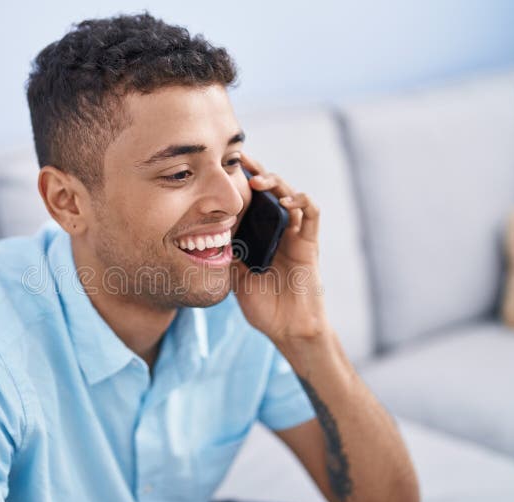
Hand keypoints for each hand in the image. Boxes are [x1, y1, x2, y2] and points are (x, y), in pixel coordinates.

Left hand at [230, 152, 328, 344]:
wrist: (287, 328)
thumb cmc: (262, 304)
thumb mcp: (233, 274)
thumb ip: (224, 253)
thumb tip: (200, 234)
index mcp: (258, 234)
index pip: (250, 199)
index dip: (239, 181)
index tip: (221, 166)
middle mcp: (277, 229)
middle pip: (270, 190)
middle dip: (256, 172)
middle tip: (239, 161)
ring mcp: (295, 234)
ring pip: (290, 194)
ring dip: (275, 183)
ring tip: (258, 182)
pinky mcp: (310, 243)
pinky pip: (312, 213)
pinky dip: (301, 201)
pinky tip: (284, 201)